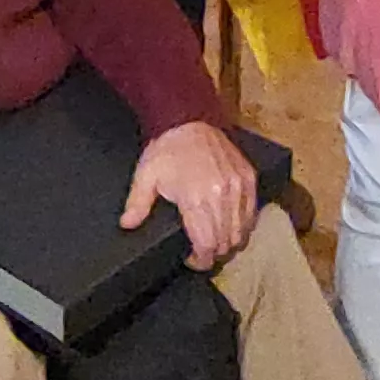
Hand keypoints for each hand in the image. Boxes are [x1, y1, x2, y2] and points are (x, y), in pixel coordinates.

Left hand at [124, 121, 259, 270]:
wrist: (190, 119)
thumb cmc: (168, 149)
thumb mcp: (146, 175)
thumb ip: (137, 203)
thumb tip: (127, 224)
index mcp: (196, 198)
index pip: (207, 244)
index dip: (201, 261)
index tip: (192, 260)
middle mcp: (222, 195)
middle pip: (226, 242)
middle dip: (214, 253)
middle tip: (202, 252)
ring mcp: (239, 186)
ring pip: (242, 231)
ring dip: (230, 242)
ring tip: (216, 241)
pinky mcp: (249, 178)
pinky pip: (252, 213)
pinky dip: (243, 225)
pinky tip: (230, 225)